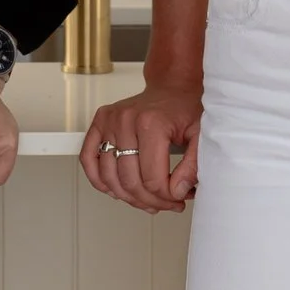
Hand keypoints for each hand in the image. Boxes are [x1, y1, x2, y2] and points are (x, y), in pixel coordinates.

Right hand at [79, 82, 202, 213]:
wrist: (172, 87)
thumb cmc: (185, 108)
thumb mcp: (200, 136)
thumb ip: (194, 166)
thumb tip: (179, 192)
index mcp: (151, 123)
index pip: (152, 179)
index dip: (167, 197)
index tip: (179, 197)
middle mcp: (126, 120)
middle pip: (130, 181)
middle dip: (151, 201)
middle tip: (167, 203)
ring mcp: (109, 121)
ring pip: (109, 177)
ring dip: (128, 197)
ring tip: (147, 200)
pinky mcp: (99, 123)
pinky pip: (88, 159)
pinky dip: (99, 180)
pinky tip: (117, 190)